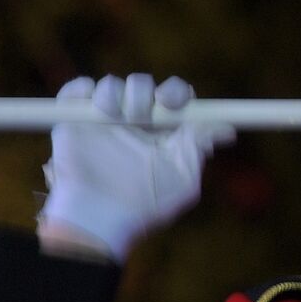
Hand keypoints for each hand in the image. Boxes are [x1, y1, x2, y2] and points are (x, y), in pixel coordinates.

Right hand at [38, 74, 235, 262]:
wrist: (100, 217)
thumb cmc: (145, 204)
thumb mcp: (181, 178)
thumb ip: (198, 147)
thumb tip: (227, 130)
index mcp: (162, 132)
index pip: (174, 97)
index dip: (175, 92)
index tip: (172, 102)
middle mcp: (134, 122)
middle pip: (143, 85)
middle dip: (144, 92)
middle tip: (141, 114)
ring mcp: (103, 120)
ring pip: (112, 84)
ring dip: (115, 94)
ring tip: (116, 119)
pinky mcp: (73, 120)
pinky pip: (78, 89)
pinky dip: (83, 90)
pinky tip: (92, 110)